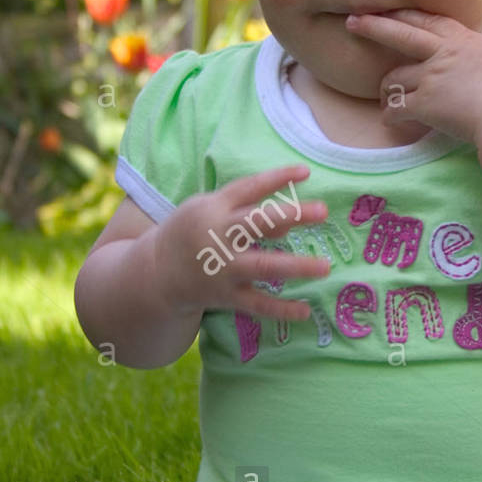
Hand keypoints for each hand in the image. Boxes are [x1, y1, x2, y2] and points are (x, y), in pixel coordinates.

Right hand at [150, 165, 330, 320]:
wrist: (155, 273)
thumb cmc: (191, 233)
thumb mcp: (211, 213)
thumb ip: (248, 213)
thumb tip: (288, 226)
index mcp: (214, 208)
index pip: (249, 188)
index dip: (277, 178)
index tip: (306, 171)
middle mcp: (219, 236)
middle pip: (257, 223)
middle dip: (290, 215)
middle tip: (323, 210)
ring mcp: (222, 268)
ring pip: (262, 266)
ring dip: (295, 266)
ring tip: (325, 267)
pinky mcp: (225, 296)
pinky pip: (257, 304)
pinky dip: (281, 309)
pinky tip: (306, 310)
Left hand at [345, 9, 481, 145]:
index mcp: (463, 40)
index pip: (429, 21)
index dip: (406, 14)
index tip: (390, 9)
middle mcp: (442, 54)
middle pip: (400, 34)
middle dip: (373, 26)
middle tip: (352, 22)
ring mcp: (431, 78)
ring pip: (393, 78)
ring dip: (387, 89)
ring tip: (386, 98)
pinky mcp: (424, 105)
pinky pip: (396, 109)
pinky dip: (391, 116)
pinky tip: (391, 121)